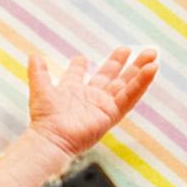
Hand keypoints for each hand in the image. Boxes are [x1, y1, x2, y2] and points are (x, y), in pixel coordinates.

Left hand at [27, 47, 157, 154]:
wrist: (52, 137)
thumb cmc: (44, 118)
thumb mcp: (40, 89)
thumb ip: (38, 72)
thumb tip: (34, 55)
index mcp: (72, 92)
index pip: (79, 76)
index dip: (79, 66)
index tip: (81, 58)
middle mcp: (90, 98)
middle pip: (110, 77)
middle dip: (121, 63)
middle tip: (131, 48)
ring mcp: (103, 106)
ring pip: (125, 85)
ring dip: (139, 70)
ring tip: (152, 54)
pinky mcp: (112, 114)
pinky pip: (130, 97)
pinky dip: (141, 83)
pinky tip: (152, 69)